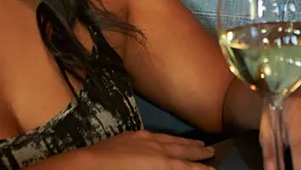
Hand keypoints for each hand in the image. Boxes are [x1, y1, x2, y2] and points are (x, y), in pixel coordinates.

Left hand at [74, 130, 213, 168]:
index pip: (185, 167)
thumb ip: (165, 169)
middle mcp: (157, 149)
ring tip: (198, 143)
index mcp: (161, 164)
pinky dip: (168, 137)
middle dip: (198, 152)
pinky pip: (156, 135)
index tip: (214, 169)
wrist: (86, 166)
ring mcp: (144, 139)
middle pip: (182, 150)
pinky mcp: (131, 135)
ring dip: (186, 142)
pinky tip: (168, 138)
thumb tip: (175, 167)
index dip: (200, 169)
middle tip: (212, 151)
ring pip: (171, 140)